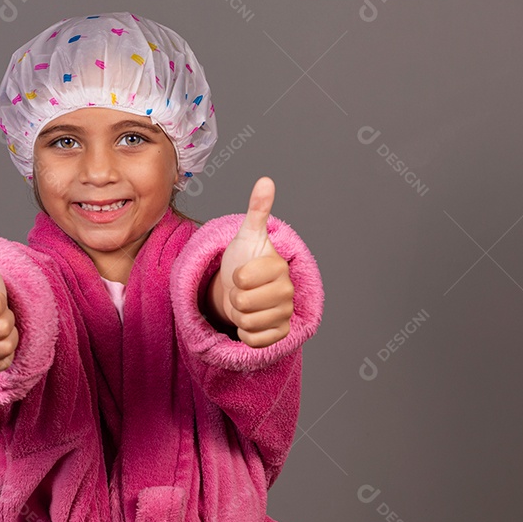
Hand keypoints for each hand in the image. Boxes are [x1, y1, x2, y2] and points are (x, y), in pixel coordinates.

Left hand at [210, 177, 293, 347]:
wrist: (239, 287)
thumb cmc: (243, 259)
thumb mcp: (246, 234)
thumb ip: (257, 210)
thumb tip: (266, 181)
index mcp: (279, 267)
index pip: (243, 280)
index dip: (235, 277)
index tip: (242, 271)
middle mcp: (288, 291)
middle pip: (244, 303)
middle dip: (235, 297)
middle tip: (242, 289)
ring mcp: (285, 313)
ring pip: (247, 322)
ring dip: (239, 314)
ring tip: (246, 302)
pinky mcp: (280, 334)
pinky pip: (254, 340)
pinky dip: (245, 333)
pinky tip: (250, 319)